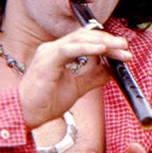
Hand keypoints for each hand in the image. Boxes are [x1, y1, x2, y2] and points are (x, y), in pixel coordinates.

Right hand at [15, 26, 132, 129]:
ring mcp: (48, 52)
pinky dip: (87, 48)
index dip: (106, 44)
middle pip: (85, 37)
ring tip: (119, 47)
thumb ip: (92, 77)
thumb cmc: (45, 102)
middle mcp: (53, 49)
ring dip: (102, 43)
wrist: (25, 115)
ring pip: (80, 39)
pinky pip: (69, 49)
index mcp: (59, 53)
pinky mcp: (47, 60)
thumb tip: (111, 71)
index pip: (86, 41)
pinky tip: (102, 50)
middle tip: (126, 46)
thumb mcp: (77, 88)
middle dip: (108, 41)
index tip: (124, 51)